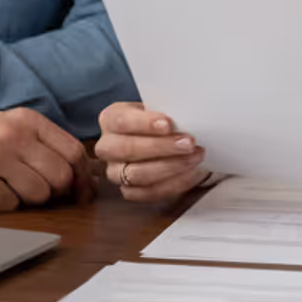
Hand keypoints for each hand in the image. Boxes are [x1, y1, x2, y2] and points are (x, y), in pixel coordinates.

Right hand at [0, 109, 93, 210]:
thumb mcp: (7, 129)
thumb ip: (41, 145)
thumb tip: (81, 173)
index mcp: (26, 120)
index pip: (72, 150)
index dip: (82, 177)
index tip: (83, 193)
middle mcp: (13, 135)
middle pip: (60, 176)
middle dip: (54, 193)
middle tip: (37, 194)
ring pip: (38, 194)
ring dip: (27, 200)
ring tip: (7, 189)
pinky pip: (9, 205)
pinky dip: (3, 205)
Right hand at [93, 101, 208, 202]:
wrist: (159, 140)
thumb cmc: (158, 121)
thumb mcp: (158, 109)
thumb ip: (165, 112)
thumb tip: (186, 119)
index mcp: (110, 119)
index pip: (122, 121)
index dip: (144, 123)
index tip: (168, 124)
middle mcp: (107, 147)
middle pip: (127, 149)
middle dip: (161, 147)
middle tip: (189, 143)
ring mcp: (114, 172)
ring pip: (138, 174)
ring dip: (171, 167)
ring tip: (195, 157)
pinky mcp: (128, 191)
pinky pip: (149, 192)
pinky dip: (174, 183)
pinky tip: (193, 173)